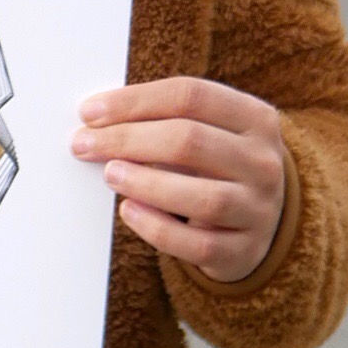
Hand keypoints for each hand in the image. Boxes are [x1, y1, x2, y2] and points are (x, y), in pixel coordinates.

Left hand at [70, 77, 286, 282]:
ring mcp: (258, 209)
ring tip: (109, 174)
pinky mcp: (244, 251)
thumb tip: (96, 119)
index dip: (133, 101)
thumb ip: (162, 120)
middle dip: (127, 139)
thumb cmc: (216, 165)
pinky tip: (129, 210)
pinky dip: (158, 228)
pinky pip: (198, 244)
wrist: (261, 220)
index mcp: (255, 118)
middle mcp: (263, 162)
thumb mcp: (207, 131)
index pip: (190, 96)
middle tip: (84, 144)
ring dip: (145, 183)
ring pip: (202, 197)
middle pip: (190, 141)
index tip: (89, 112)